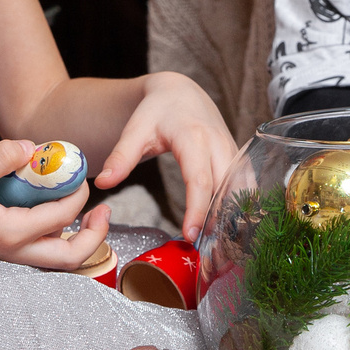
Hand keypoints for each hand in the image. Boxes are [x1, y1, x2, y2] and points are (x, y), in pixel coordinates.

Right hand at [0, 137, 112, 270]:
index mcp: (10, 234)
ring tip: (93, 215)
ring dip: (82, 240)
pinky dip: (63, 237)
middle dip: (95, 237)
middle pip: (70, 259)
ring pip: (60, 259)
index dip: (78, 195)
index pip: (60, 216)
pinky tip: (63, 215)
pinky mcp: (10, 251)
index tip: (81, 174)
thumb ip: (2, 156)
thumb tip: (33, 148)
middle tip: (105, 212)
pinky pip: (46, 251)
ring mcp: (13, 255)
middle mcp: (15, 252)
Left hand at [92, 72, 237, 242]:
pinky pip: (246, 188)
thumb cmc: (157, 111)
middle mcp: (219, 145)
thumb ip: (120, 156)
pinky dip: (242, 211)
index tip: (190, 235)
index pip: (200, 179)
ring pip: (242, 190)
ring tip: (224, 252)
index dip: (197, 209)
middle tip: (211, 256)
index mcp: (194, 137)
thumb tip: (103, 183)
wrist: (181, 93)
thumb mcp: (136, 129)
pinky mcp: (238, 160)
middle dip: (221, 222)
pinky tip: (233, 235)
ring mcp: (233, 152)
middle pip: (226, 189)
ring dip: (235, 220)